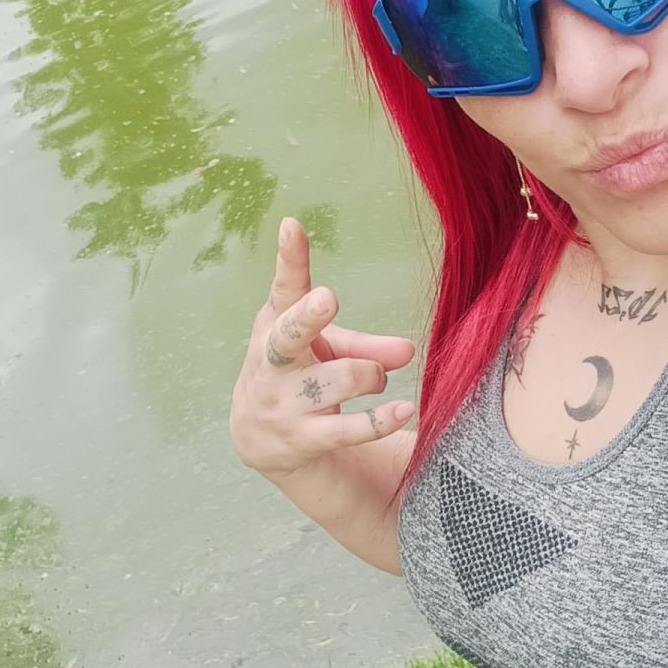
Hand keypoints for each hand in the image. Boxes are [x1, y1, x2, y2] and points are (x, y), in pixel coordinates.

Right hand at [230, 217, 415, 479]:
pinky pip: (347, 429)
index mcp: (274, 325)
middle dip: (309, 318)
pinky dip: (379, 420)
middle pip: (289, 335)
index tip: (293, 226)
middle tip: (328, 300)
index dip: (290, 260)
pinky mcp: (301, 439)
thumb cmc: (298, 375)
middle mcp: (270, 362)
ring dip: (370, 375)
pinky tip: (403, 411)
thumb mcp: (325, 350)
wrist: (259, 441)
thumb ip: (366, 345)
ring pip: (339, 379)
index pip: (283, 290)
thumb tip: (408, 351)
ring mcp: (282, 403)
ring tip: (375, 378)